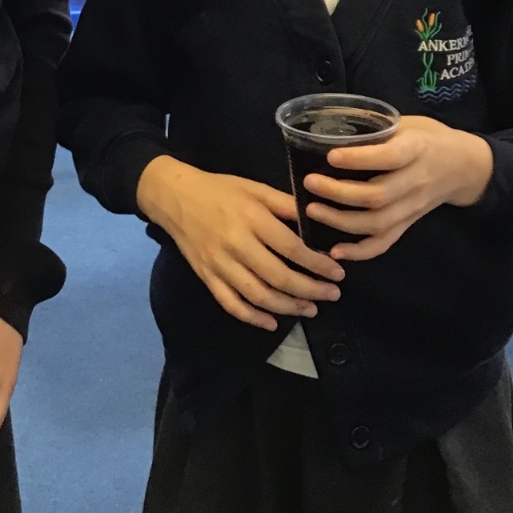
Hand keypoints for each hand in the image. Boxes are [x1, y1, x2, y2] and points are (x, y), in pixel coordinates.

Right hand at [137, 156, 345, 330]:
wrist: (174, 197)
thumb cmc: (220, 189)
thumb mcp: (255, 188)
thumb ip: (285, 205)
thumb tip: (318, 219)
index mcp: (251, 219)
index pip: (292, 248)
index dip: (317, 264)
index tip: (337, 273)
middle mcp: (236, 245)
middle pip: (278, 277)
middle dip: (310, 290)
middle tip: (332, 295)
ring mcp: (219, 264)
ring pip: (258, 295)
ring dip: (287, 307)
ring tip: (310, 308)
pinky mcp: (207, 277)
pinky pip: (231, 304)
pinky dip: (252, 318)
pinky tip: (272, 323)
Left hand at [303, 115, 493, 261]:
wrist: (464, 166)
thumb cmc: (428, 138)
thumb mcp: (407, 122)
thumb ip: (376, 128)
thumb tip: (330, 128)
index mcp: (417, 149)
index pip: (389, 158)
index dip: (359, 159)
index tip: (331, 157)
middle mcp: (416, 182)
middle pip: (378, 196)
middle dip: (340, 193)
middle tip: (310, 183)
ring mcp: (413, 207)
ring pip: (378, 223)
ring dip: (342, 221)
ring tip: (312, 210)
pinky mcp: (408, 224)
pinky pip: (385, 242)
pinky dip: (360, 251)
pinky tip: (335, 251)